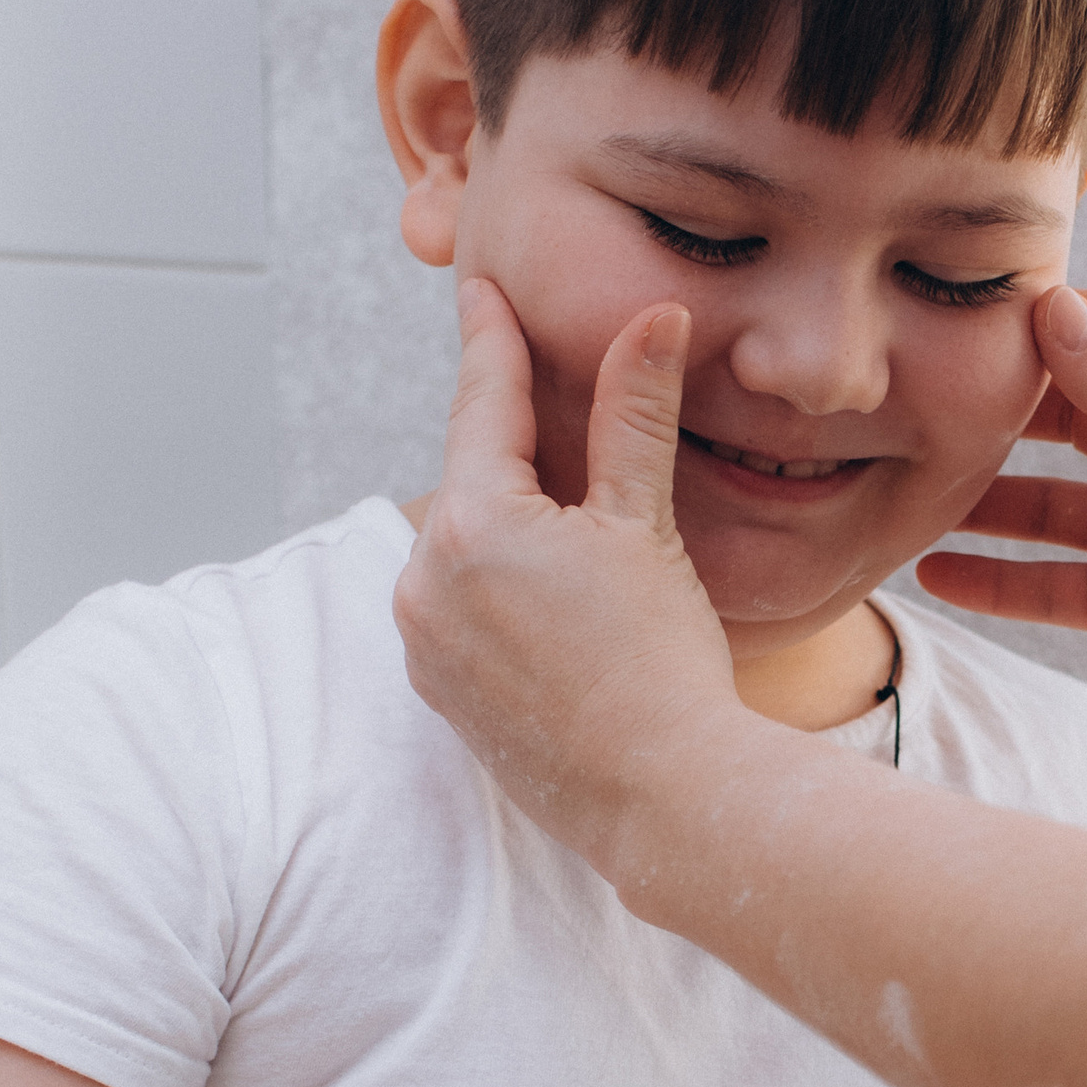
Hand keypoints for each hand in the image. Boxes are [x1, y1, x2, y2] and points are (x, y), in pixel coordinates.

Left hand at [392, 280, 739, 871]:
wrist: (662, 797)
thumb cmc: (663, 664)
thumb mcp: (647, 526)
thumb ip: (634, 415)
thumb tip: (653, 318)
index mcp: (471, 524)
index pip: (483, 404)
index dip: (490, 340)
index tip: (478, 289)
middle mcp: (423, 578)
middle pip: (472, 479)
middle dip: (510, 446)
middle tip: (542, 401)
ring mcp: (423, 640)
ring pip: (463, 547)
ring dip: (503, 524)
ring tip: (566, 530)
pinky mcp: (437, 690)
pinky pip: (459, 609)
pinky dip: (495, 588)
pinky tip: (549, 603)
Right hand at [922, 286, 1086, 778]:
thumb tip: (1049, 304)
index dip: (1047, 317)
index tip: (968, 312)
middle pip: (1056, 419)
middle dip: (990, 413)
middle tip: (909, 407)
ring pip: (1039, 509)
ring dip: (977, 505)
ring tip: (901, 496)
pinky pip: (1046, 586)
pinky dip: (993, 583)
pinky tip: (933, 578)